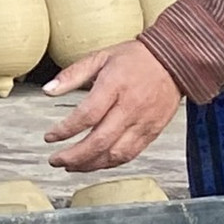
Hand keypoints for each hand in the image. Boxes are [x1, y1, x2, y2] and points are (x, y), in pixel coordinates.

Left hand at [42, 41, 181, 171]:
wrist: (175, 62)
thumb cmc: (136, 58)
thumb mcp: (100, 57)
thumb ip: (72, 74)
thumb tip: (48, 90)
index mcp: (115, 85)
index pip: (87, 115)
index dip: (65, 130)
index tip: (50, 137)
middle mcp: (130, 106)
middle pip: (100, 141)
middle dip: (73, 156)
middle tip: (55, 160)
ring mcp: (144, 122)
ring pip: (115, 154)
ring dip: (90, 165)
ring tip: (71, 166)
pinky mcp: (153, 132)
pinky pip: (130, 155)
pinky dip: (109, 163)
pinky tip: (95, 163)